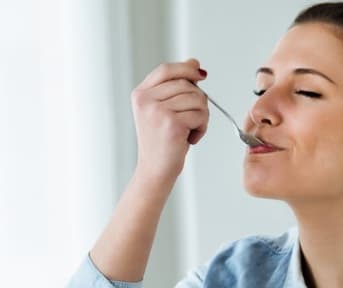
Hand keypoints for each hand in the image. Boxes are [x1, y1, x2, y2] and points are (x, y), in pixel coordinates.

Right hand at [130, 58, 208, 181]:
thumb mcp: (164, 109)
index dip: (186, 69)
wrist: (156, 169)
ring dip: (201, 116)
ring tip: (189, 130)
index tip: (201, 75)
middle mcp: (145, 100)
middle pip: (186, 84)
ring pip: (197, 99)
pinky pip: (200, 115)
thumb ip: (176, 86)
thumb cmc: (162, 141)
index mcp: (140, 94)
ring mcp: (157, 111)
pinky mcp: (172, 123)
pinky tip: (190, 138)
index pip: (166, 70)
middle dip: (198, 101)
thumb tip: (194, 63)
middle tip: (192, 119)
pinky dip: (202, 128)